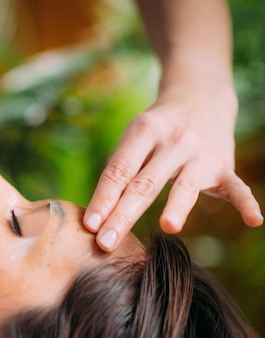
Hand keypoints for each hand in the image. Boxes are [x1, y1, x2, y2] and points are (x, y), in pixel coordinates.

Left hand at [84, 81, 262, 251]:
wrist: (201, 95)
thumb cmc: (156, 130)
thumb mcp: (133, 139)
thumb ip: (118, 172)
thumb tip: (96, 216)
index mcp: (143, 132)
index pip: (119, 171)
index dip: (103, 198)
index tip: (89, 225)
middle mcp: (172, 141)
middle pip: (145, 184)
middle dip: (123, 215)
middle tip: (106, 242)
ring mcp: (200, 154)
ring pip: (187, 185)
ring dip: (178, 207)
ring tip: (169, 228)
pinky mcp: (225, 165)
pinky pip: (237, 187)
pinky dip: (246, 203)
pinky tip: (254, 221)